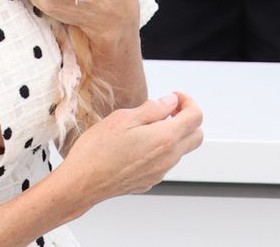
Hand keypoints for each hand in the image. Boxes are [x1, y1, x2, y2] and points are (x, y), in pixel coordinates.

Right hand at [55, 92, 203, 210]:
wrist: (82, 182)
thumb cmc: (97, 150)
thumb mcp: (123, 118)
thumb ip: (152, 109)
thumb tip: (170, 102)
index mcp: (164, 138)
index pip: (195, 117)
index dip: (188, 102)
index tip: (174, 97)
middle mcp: (168, 157)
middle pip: (196, 135)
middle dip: (187, 119)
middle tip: (167, 110)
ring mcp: (160, 172)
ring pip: (180, 149)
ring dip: (172, 134)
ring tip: (145, 126)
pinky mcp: (150, 181)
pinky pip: (164, 162)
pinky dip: (160, 149)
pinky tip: (136, 144)